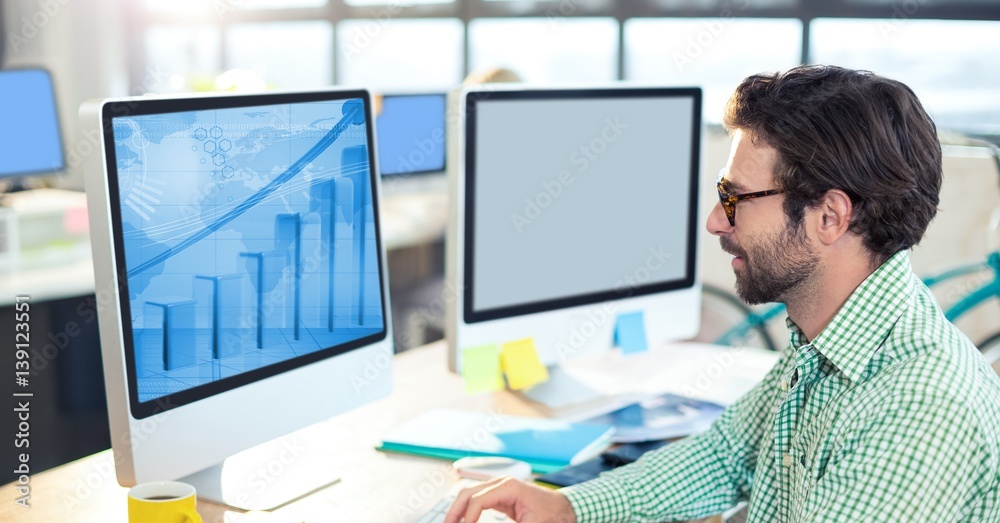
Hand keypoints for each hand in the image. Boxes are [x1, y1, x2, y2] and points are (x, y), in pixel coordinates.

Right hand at [443, 476, 575, 522]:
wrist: (565, 509)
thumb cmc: (552, 516)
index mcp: (508, 487)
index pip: (478, 500)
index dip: (467, 518)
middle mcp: (501, 483)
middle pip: (467, 493)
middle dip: (454, 511)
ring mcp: (499, 488)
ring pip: (469, 495)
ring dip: (457, 510)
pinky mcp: (499, 496)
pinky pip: (476, 501)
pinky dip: (466, 511)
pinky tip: (462, 522)